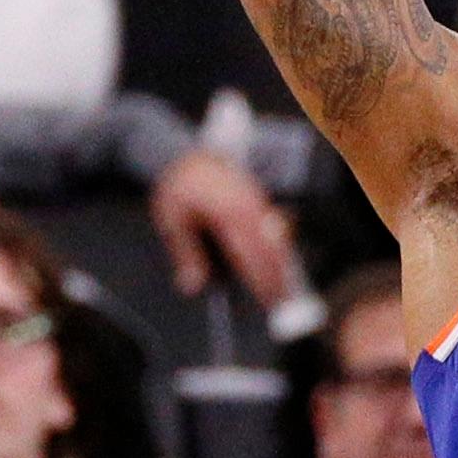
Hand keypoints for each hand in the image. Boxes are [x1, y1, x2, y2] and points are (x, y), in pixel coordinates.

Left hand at [149, 148, 295, 302]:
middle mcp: (250, 206)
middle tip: (281, 302)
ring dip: (283, 263)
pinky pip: (276, 227)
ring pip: (279, 238)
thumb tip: (192, 287)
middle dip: (279, 276)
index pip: (251, 253)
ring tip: (284, 290)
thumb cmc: (179, 187)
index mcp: (228, 212)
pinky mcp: (261, 200)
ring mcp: (258, 201)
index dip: (261, 279)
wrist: (190, 154)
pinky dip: (279, 248)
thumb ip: (185, 254)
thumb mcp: (172, 220)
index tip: (267, 301)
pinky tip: (280, 264)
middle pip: (272, 248)